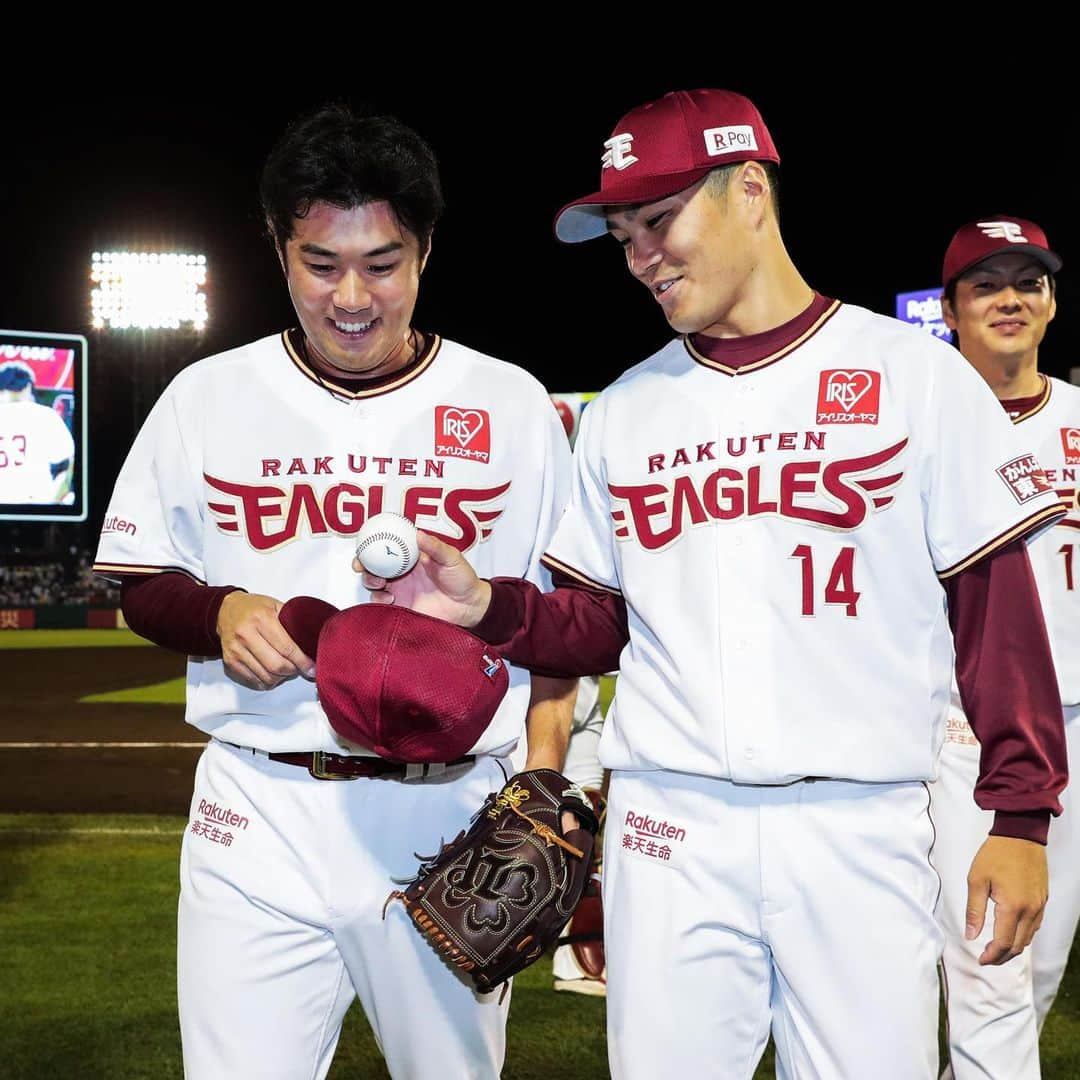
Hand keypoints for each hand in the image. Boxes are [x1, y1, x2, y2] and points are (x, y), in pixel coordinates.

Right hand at [216, 591, 315, 689]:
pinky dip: (267, 681)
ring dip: (280, 677)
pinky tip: (272, 673)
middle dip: (293, 671)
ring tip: (287, 670)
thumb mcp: (276, 606)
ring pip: (265, 676)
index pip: (287, 647)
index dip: (302, 661)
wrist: (226, 610)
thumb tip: (313, 642)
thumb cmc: (255, 608)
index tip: (312, 668)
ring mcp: (236, 650)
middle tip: (300, 668)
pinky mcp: (229, 661)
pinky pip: (253, 680)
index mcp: (262, 618)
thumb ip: (293, 622)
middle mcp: (246, 635)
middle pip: (276, 665)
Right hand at [352, 529, 491, 627]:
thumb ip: (435, 547)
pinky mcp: (400, 608)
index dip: (372, 545)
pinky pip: (380, 604)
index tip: (363, 544)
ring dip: (370, 582)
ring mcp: (399, 590)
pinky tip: (390, 599)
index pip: (387, 548)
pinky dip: (378, 600)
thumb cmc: (462, 579)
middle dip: (363, 564)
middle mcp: (401, 572)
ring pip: (374, 584)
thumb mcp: (451, 558)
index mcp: (411, 557)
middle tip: (362, 566)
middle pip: (373, 566)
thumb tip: (418, 533)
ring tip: (381, 583)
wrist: (468, 607)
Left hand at [965, 835, 1047, 964]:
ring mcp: (1039, 906)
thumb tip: (970, 935)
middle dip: (1001, 957)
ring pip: (1028, 938)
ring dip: (1013, 947)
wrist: (1020, 836)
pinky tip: (1010, 932)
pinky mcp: (1043, 901)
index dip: (991, 956)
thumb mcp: (976, 880)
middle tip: (986, 958)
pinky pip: (1034, 926)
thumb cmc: (995, 855)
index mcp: (1012, 907)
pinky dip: (1022, 935)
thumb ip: (974, 910)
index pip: (1003, 943)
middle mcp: (1030, 911)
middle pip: (1018, 946)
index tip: (980, 959)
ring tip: (996, 948)